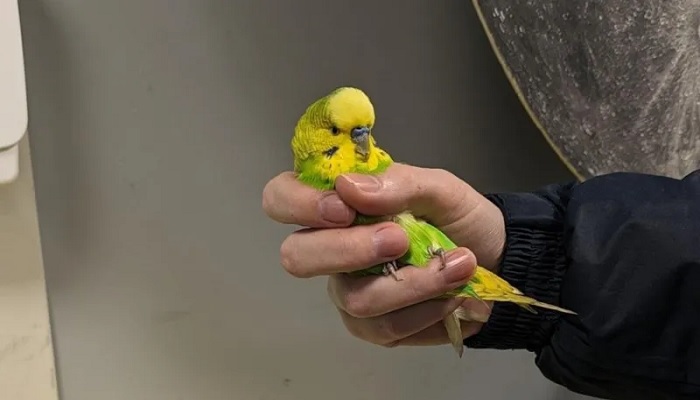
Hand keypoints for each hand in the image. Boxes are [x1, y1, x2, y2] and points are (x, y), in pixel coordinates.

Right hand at [262, 163, 504, 346]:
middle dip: (350, 250)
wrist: (496, 258)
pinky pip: (385, 328)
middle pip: (297, 257)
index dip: (299, 204)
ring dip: (413, 284)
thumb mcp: (439, 187)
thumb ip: (398, 182)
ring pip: (353, 299)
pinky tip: (453, 297)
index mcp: (338, 204)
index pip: (281, 198)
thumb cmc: (458, 218)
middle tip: (401, 239)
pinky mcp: (373, 327)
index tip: (344, 208)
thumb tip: (348, 186)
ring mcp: (349, 290)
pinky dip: (427, 311)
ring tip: (459, 266)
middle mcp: (332, 249)